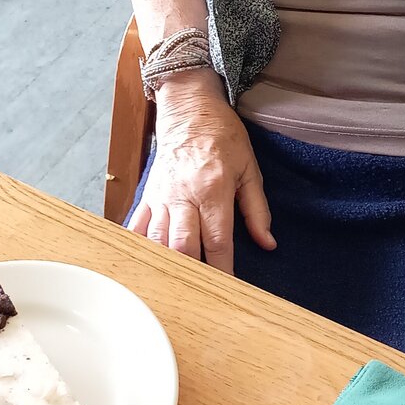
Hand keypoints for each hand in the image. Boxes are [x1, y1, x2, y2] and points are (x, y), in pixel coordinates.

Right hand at [127, 70, 275, 273]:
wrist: (188, 108)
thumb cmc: (222, 136)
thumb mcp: (250, 168)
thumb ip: (257, 209)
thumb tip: (268, 243)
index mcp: (213, 190)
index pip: (217, 241)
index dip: (223, 270)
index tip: (229, 291)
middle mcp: (183, 196)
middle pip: (182, 246)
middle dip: (191, 274)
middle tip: (201, 297)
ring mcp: (161, 197)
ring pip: (157, 241)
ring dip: (165, 267)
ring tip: (174, 290)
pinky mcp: (147, 195)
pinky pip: (137, 227)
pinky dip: (139, 249)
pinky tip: (142, 268)